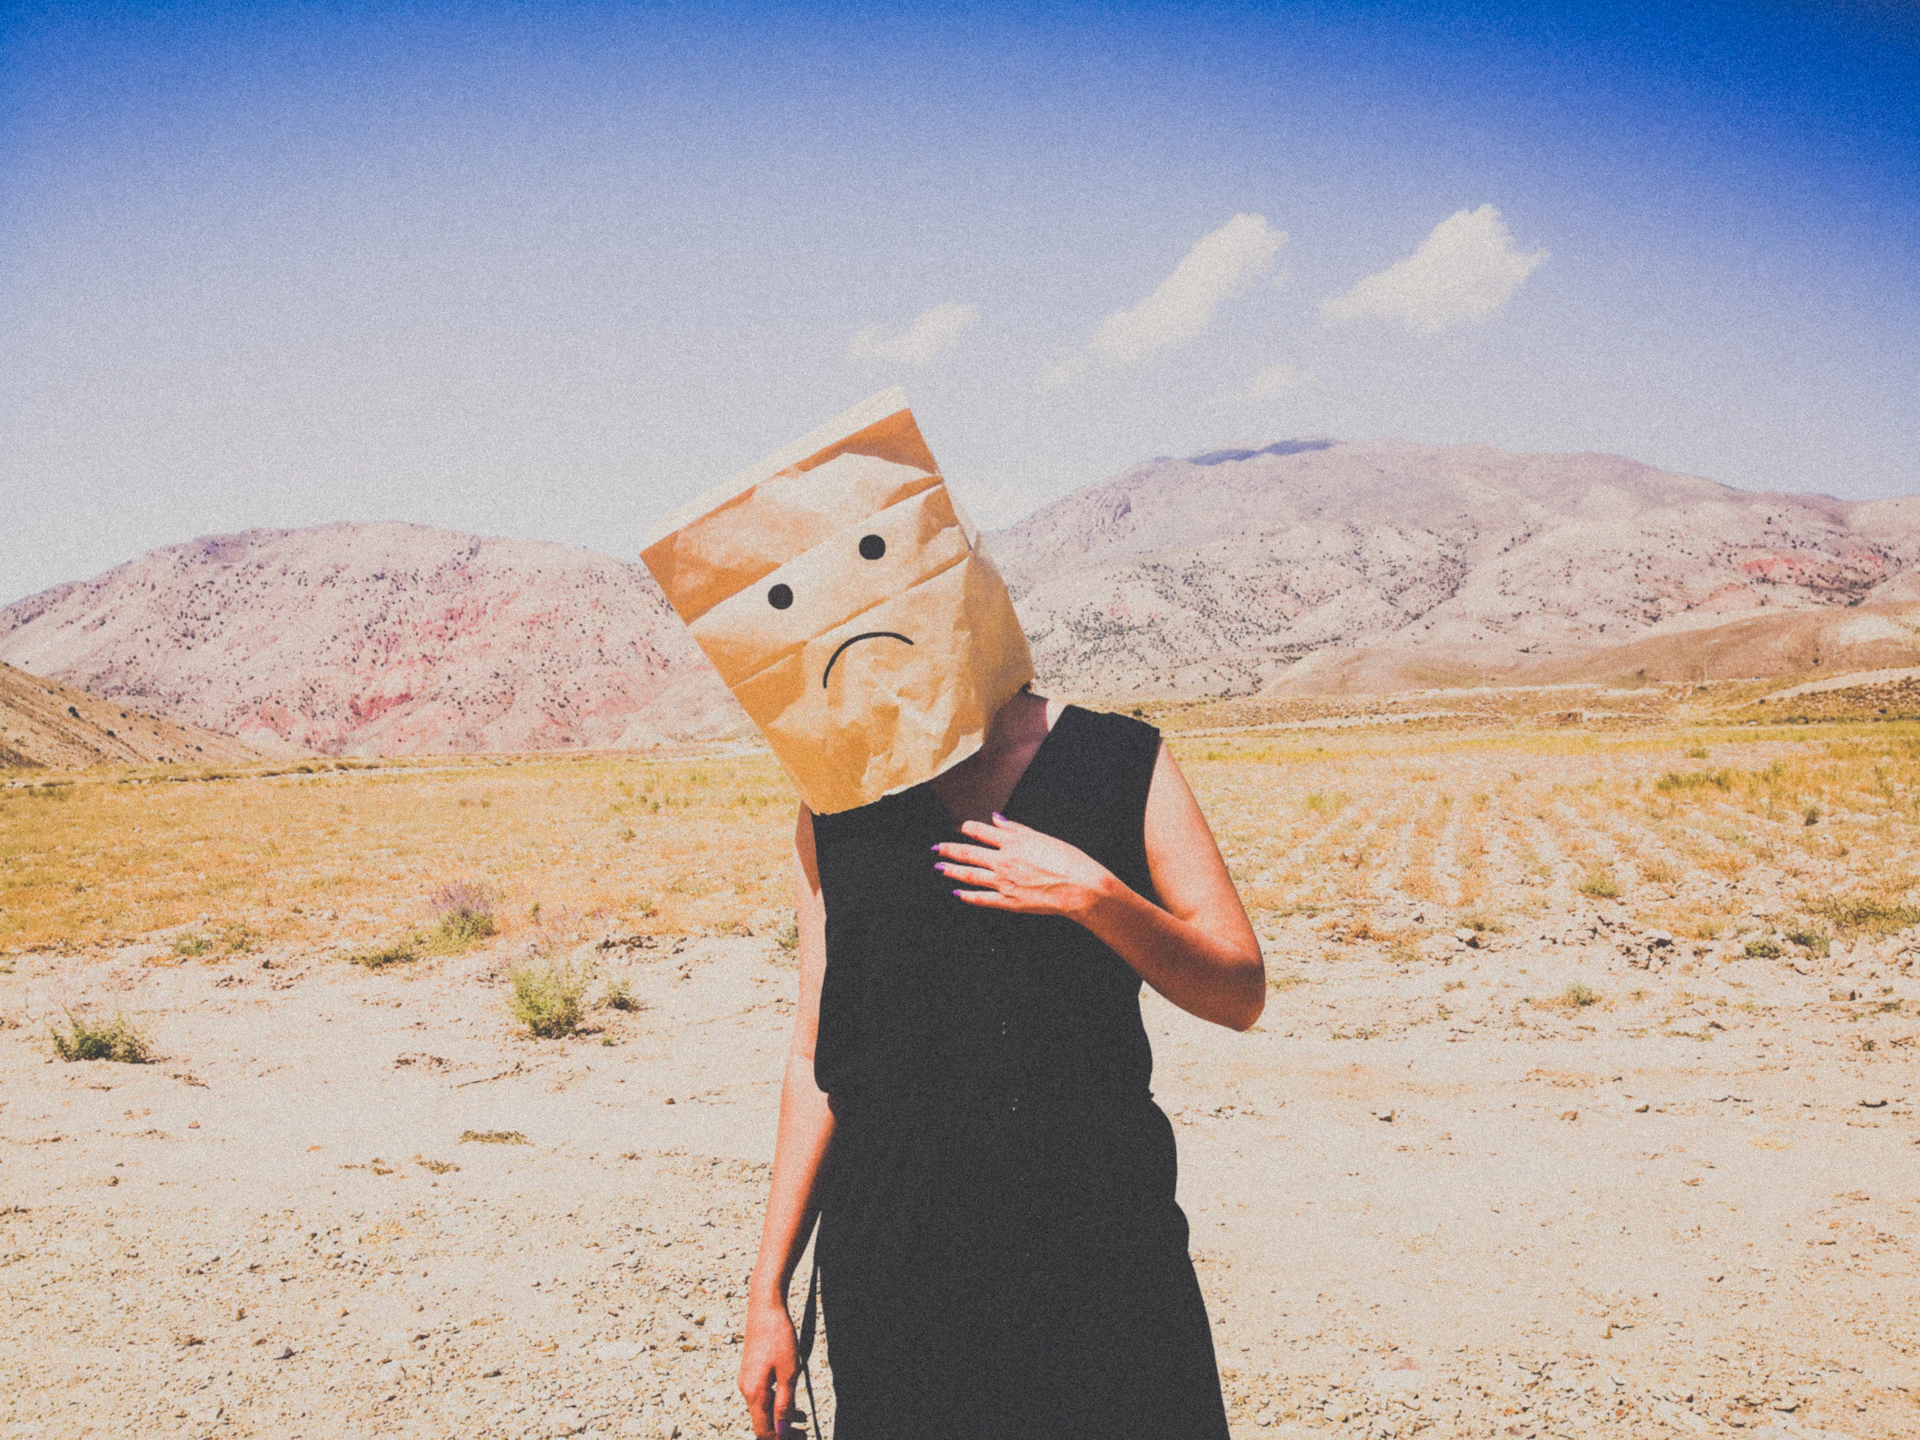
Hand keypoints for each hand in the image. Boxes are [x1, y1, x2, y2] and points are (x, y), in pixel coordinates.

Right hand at [738, 1294, 800, 1437]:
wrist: (765, 1307)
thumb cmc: (778, 1336)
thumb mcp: (788, 1372)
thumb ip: (785, 1404)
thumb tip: (782, 1432)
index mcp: (754, 1393)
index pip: (763, 1431)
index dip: (781, 1439)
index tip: (801, 1439)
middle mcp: (746, 1390)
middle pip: (762, 1423)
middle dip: (782, 1432)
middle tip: (804, 1435)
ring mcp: (747, 1381)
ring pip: (763, 1410)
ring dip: (781, 1419)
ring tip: (802, 1421)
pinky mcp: (751, 1373)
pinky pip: (763, 1397)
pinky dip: (777, 1404)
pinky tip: (793, 1405)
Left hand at [934, 813, 1119, 918]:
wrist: (1079, 887)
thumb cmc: (1068, 860)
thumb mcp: (1042, 837)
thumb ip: (1016, 828)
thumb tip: (996, 819)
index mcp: (1013, 842)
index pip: (981, 831)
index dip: (967, 829)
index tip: (959, 828)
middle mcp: (1004, 860)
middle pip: (969, 853)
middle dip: (950, 850)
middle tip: (936, 848)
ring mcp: (1004, 881)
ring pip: (970, 875)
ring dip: (953, 871)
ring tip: (940, 867)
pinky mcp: (1009, 901)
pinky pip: (982, 899)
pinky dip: (968, 897)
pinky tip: (958, 894)